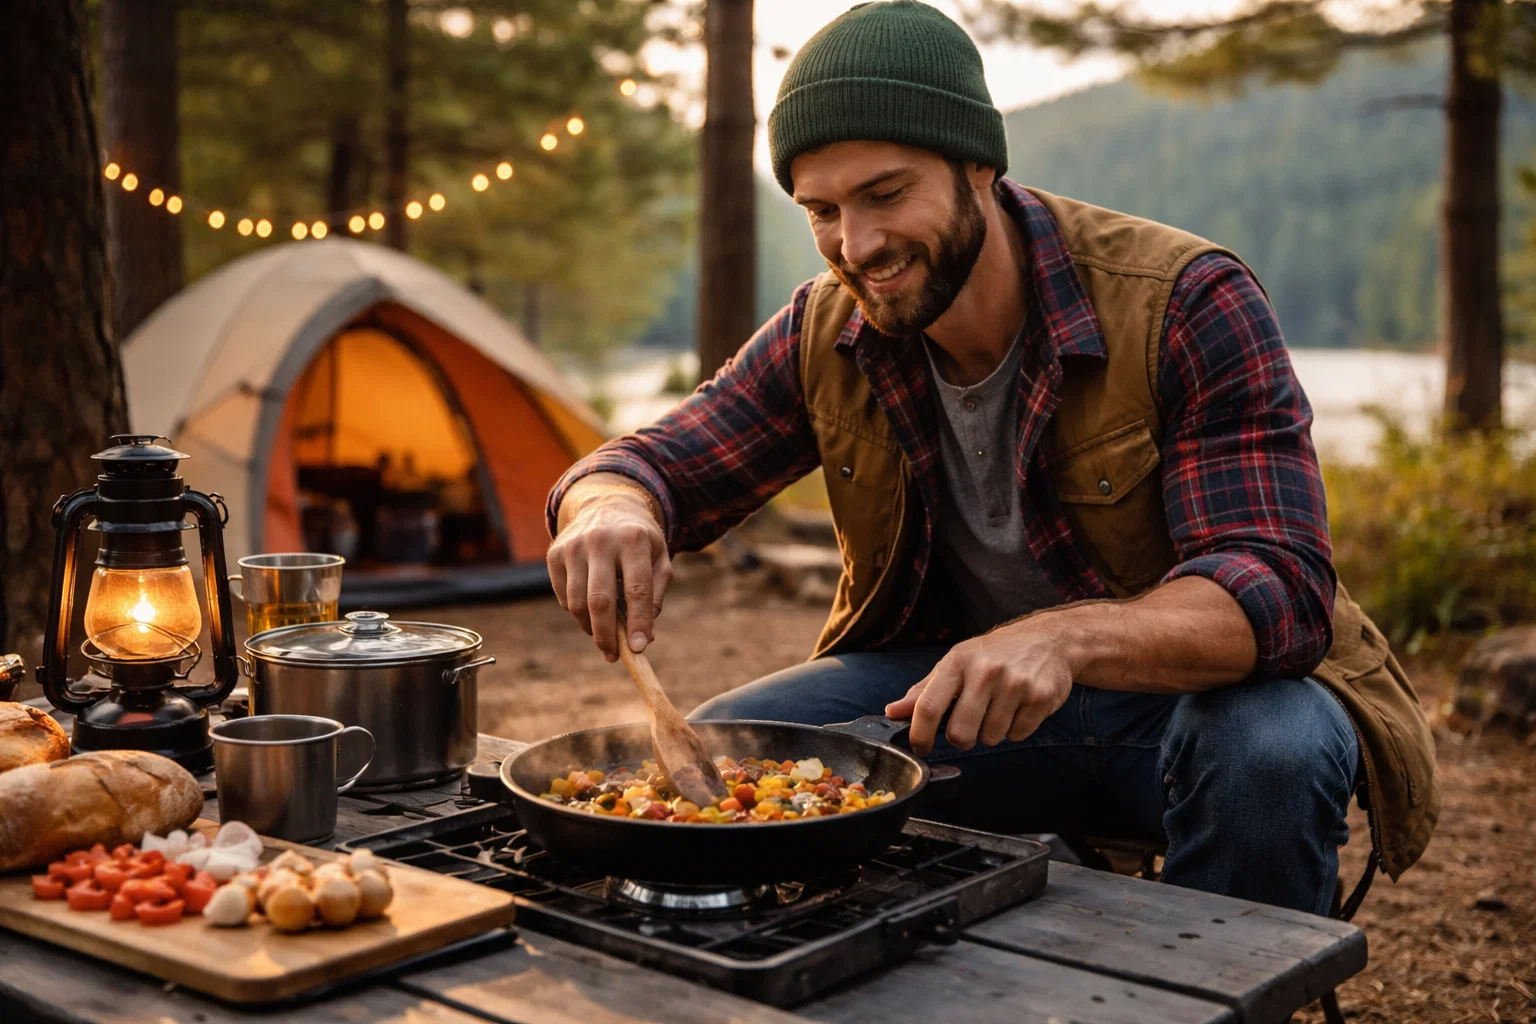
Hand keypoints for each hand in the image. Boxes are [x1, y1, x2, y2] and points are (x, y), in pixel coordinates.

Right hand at [547, 477, 671, 661]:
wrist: (607, 504)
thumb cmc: (639, 540)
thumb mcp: (659, 558)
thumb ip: (655, 595)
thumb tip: (645, 637)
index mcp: (633, 540)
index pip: (637, 589)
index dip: (638, 622)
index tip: (640, 649)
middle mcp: (601, 540)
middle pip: (599, 600)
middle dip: (607, 635)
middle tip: (614, 654)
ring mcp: (573, 546)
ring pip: (576, 603)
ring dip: (591, 628)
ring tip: (605, 635)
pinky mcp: (555, 553)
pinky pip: (563, 596)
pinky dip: (577, 611)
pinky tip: (590, 608)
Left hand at [884, 619, 1075, 755]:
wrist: (1049, 639)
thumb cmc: (995, 653)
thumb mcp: (957, 661)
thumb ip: (925, 690)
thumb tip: (893, 712)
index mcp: (958, 662)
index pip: (929, 707)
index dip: (920, 735)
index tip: (920, 747)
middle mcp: (985, 672)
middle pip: (960, 734)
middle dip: (962, 738)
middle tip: (970, 724)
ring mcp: (1015, 685)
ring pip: (990, 738)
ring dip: (991, 732)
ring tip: (999, 707)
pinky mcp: (1040, 698)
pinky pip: (1017, 735)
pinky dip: (1015, 729)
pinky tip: (1018, 707)